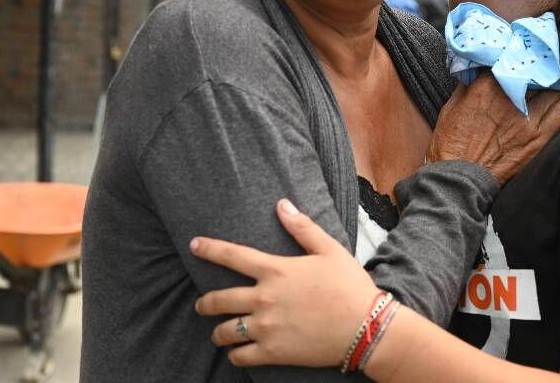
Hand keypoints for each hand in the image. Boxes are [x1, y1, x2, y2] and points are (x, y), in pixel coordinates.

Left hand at [192, 199, 379, 367]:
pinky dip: (234, 354)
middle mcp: (264, 299)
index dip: (209, 249)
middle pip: (218, 299)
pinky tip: (236, 352)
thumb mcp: (329, 249)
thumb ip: (302, 227)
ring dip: (217, 332)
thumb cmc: (350, 286)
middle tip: (201, 305)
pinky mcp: (273, 352)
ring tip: (218, 333)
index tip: (194, 245)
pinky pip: (239, 356)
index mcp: (276, 271)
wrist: (366, 328)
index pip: (232, 256)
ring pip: (223, 331)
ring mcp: (266, 327)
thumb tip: (282, 204)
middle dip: (204, 303)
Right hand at [427, 74, 559, 184]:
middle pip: (533, 72)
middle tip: (528, 76)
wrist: (459, 180)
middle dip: (530, 73)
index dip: (510, 61)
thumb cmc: (451, 145)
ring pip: (552, 89)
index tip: (510, 63)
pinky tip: (549, 109)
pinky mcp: (539, 138)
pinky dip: (557, 107)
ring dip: (547, 89)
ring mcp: (528, 119)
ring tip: (540, 94)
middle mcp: (510, 99)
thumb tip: (478, 72)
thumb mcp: (450, 108)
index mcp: (486, 87)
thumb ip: (467, 86)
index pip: (508, 60)